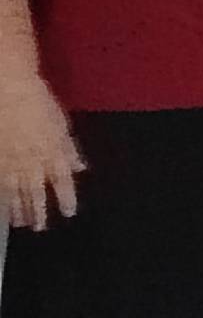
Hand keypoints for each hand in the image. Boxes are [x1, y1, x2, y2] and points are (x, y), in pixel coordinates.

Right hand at [0, 78, 82, 231]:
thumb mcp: (60, 123)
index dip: (66, 198)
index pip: (61, 181)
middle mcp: (31, 160)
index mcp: (52, 151)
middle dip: (39, 212)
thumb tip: (79, 167)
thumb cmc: (38, 102)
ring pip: (14, 191)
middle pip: (35, 192)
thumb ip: (68, 148)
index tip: (69, 212)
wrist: (8, 90)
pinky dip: (2, 196)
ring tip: (21, 223)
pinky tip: (3, 206)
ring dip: (18, 209)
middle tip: (40, 227)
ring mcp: (10, 161)